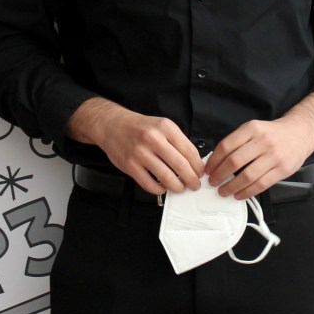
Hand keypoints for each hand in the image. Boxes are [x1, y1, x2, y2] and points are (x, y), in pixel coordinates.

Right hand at [66, 98, 203, 195]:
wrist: (113, 125)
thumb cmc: (139, 127)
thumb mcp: (161, 125)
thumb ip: (176, 141)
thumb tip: (193, 162)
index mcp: (165, 127)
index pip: (189, 151)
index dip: (198, 166)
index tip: (200, 173)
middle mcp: (153, 139)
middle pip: (180, 165)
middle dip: (191, 179)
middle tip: (194, 185)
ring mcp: (140, 153)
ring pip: (166, 177)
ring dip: (177, 186)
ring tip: (180, 188)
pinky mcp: (130, 165)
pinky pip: (149, 184)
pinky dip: (159, 189)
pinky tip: (163, 187)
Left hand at [205, 93, 313, 199]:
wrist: (300, 132)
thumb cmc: (273, 133)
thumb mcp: (254, 129)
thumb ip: (237, 142)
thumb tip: (216, 161)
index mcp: (252, 129)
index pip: (226, 146)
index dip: (214, 160)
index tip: (207, 169)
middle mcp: (263, 141)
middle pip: (234, 161)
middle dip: (219, 175)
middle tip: (213, 182)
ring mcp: (274, 156)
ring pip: (247, 176)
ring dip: (231, 186)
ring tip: (223, 191)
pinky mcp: (282, 170)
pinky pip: (261, 184)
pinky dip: (247, 192)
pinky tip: (239, 194)